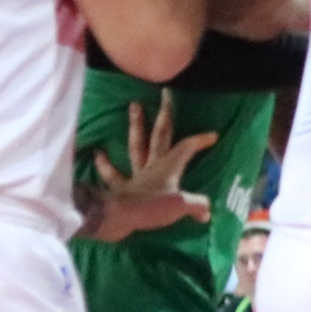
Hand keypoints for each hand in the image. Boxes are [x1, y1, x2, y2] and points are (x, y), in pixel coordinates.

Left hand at [84, 92, 216, 243]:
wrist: (115, 217)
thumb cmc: (149, 207)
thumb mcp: (180, 207)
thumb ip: (196, 206)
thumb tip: (208, 211)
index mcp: (169, 167)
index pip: (187, 147)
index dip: (200, 140)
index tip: (213, 135)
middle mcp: (152, 166)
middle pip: (160, 135)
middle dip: (164, 115)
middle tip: (164, 94)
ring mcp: (135, 175)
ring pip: (137, 145)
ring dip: (136, 125)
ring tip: (134, 106)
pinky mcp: (120, 187)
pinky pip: (112, 174)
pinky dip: (104, 164)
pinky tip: (97, 152)